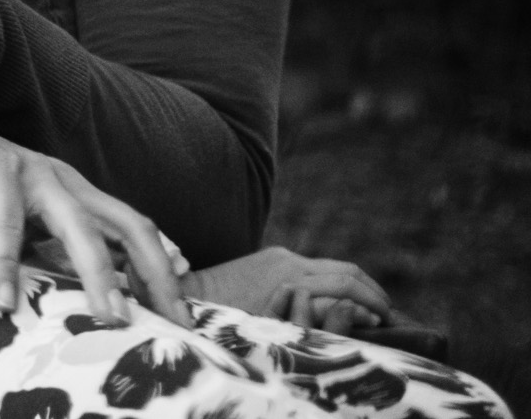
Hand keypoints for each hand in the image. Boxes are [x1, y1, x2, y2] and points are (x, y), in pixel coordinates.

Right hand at [0, 125, 191, 327]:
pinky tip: (4, 301)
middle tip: (167, 322)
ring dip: (98, 273)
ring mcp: (32, 172)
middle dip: (153, 274)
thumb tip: (94, 301)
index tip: (181, 313)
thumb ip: (55, 260)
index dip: (162, 270)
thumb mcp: (22, 239)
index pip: (136, 231)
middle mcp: (65, 180)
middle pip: (127, 225)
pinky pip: (5, 221)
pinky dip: (5, 263)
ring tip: (108, 316)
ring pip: (78, 224)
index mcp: (78, 195)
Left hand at [184, 247, 391, 332]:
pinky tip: (342, 301)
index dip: (373, 303)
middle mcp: (290, 260)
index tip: (390, 321)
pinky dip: (335, 282)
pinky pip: (313, 268)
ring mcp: (280, 256)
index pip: (347, 284)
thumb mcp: (275, 324)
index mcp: (292, 276)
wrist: (190, 294)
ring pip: (332, 266)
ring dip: (356, 286)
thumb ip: (316, 316)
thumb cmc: (229, 318)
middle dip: (372, 291)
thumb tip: (358, 313)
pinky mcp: (273, 257)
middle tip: (391, 315)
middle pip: (346, 270)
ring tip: (374, 309)